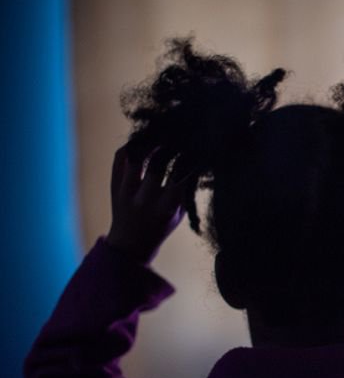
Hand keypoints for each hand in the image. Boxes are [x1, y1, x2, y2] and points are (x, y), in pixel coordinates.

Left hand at [105, 144, 192, 264]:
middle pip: (158, 163)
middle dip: (171, 146)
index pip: (181, 175)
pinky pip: (120, 157)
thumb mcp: (180, 214)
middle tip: (179, 135)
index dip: (190, 158)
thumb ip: (187, 190)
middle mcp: (144, 199)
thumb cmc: (161, 228)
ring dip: (150, 141)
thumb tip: (197, 162)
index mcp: (166, 208)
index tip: (196, 147)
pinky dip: (132, 145)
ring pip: (136, 156)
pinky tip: (143, 140)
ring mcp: (126, 191)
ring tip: (161, 132)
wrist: (129, 244)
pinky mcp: (113, 185)